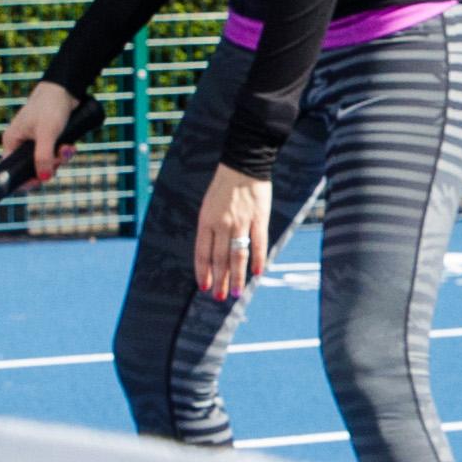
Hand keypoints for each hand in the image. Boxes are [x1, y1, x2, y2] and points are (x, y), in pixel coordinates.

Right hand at [0, 81, 78, 188]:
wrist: (66, 88)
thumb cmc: (50, 106)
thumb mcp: (47, 133)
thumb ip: (44, 156)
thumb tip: (44, 179)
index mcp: (12, 141)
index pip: (10, 169)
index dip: (22, 180)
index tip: (37, 183)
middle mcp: (22, 143)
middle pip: (33, 168)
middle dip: (49, 167)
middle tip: (58, 160)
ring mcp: (37, 141)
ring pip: (48, 161)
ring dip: (60, 159)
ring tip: (68, 148)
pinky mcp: (51, 139)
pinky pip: (56, 154)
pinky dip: (64, 152)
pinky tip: (71, 146)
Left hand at [190, 161, 275, 303]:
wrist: (243, 164)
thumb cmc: (224, 187)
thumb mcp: (208, 207)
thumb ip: (210, 230)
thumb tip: (213, 255)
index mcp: (206, 221)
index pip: (202, 253)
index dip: (203, 272)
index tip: (204, 287)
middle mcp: (222, 223)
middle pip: (220, 258)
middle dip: (219, 280)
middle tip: (219, 297)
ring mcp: (241, 221)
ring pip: (238, 255)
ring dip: (236, 276)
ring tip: (235, 292)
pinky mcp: (259, 218)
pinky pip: (258, 242)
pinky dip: (258, 258)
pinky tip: (257, 273)